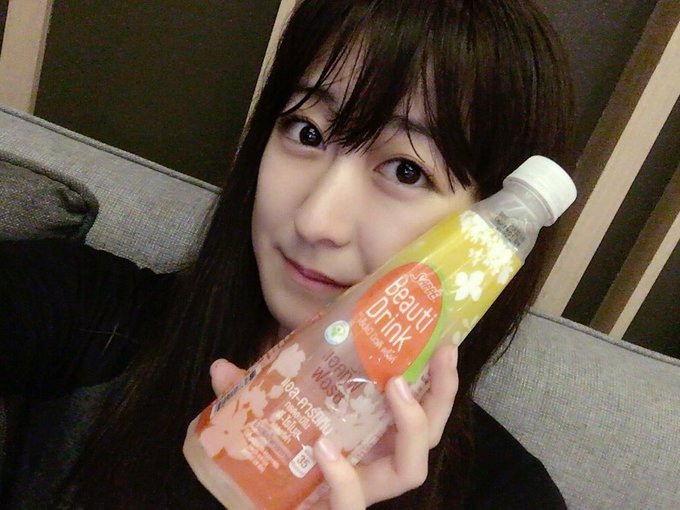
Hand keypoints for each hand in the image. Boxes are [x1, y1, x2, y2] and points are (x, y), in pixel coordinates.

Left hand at [209, 345, 458, 509]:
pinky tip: (326, 451)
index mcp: (366, 440)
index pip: (416, 413)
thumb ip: (247, 399)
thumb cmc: (270, 471)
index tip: (444, 343)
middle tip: (442, 354)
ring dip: (410, 426)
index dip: (439, 383)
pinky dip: (343, 480)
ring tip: (395, 387)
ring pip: (409, 470)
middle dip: (441, 395)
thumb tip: (220, 366)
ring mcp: (359, 495)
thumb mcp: (264, 423)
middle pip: (427, 437)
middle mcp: (372, 468)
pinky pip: (351, 506)